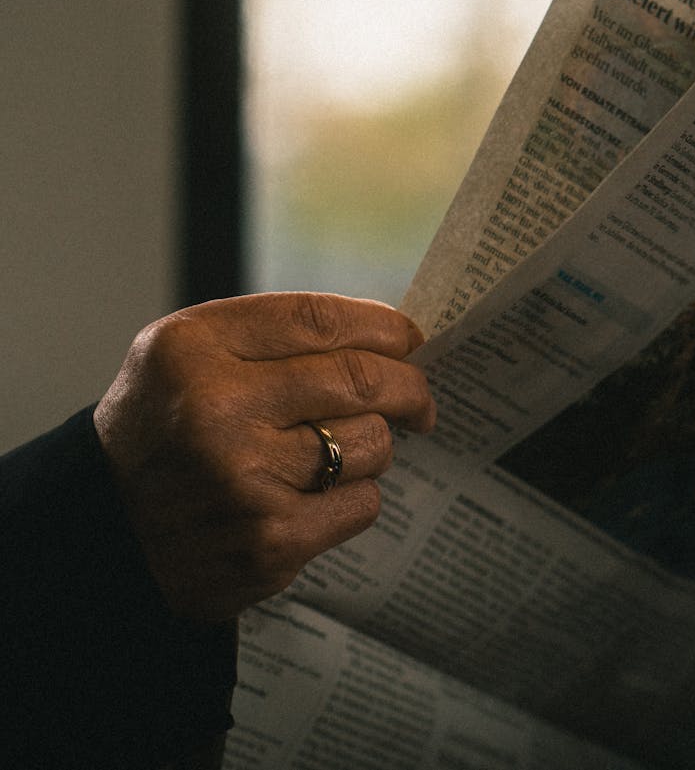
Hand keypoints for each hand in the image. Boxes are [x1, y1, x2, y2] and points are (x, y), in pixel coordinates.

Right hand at [94, 293, 434, 620]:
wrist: (106, 533)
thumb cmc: (163, 430)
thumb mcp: (186, 356)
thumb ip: (271, 337)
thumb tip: (387, 337)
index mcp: (193, 348)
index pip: (320, 320)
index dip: (383, 326)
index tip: (410, 338)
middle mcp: (215, 409)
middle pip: (360, 379)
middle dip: (409, 386)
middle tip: (419, 399)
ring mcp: (245, 481)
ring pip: (370, 444)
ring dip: (370, 445)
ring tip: (334, 453)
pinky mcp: (270, 543)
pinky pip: (361, 503)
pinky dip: (353, 496)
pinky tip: (313, 497)